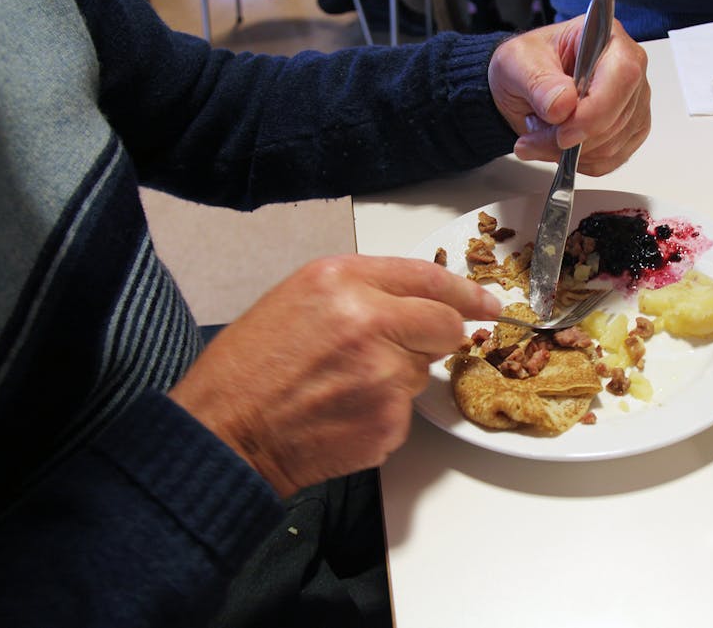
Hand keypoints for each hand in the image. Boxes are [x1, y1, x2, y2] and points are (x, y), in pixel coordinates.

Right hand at [168, 255, 500, 496]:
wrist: (225, 434)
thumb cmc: (248, 368)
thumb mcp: (296, 299)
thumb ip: (361, 292)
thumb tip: (420, 303)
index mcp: (342, 281)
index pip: (429, 279)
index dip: (465, 292)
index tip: (487, 303)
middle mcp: (370, 322)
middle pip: (445, 326)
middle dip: (437, 337)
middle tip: (401, 350)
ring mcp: (384, 376)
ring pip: (422, 372)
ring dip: (397, 376)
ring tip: (342, 385)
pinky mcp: (388, 422)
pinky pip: (404, 411)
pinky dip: (381, 413)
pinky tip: (340, 414)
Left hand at [488, 17, 650, 175]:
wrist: (525, 86)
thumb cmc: (527, 65)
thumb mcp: (516, 63)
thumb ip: (538, 82)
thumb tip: (562, 105)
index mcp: (607, 39)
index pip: (623, 75)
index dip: (596, 111)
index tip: (563, 134)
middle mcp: (629, 69)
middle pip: (619, 116)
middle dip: (573, 140)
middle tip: (533, 139)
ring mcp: (633, 102)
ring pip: (613, 145)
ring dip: (570, 154)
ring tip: (539, 138)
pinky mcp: (629, 131)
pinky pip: (611, 160)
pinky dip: (581, 163)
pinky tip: (558, 149)